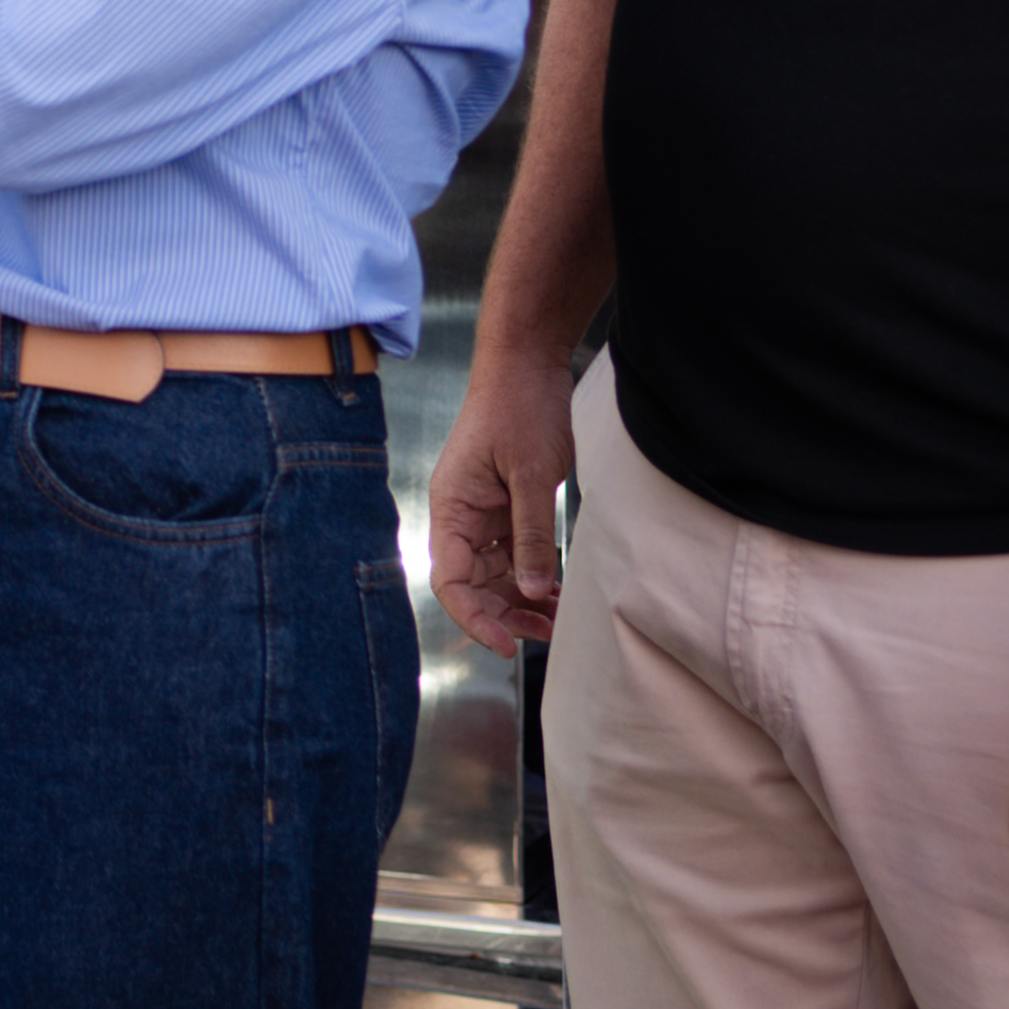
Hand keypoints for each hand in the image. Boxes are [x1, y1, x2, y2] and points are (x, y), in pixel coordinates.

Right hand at [426, 357, 574, 656]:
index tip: (505, 644)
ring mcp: (486, 513)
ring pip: (496, 575)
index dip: (474, 618)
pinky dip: (535, 575)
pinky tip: (558, 591)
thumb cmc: (520, 407)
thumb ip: (532, 533)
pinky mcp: (509, 507)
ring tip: (556, 620)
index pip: (450, 581)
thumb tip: (534, 590)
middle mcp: (463, 516)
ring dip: (522, 601)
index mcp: (452, 508)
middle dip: (503, 614)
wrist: (529, 364)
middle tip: (543, 634)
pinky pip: (516, 554)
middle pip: (473, 585)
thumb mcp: (532, 473)